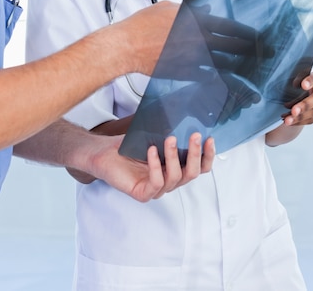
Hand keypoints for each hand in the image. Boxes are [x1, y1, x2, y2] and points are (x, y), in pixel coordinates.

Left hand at [69, 132, 214, 201]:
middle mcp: (168, 180)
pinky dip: (156, 165)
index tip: (209, 138)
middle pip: (191, 174)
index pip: (199, 168)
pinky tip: (152, 150)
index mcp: (175, 168)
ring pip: (175, 177)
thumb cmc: (128, 145)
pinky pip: (156, 182)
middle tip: (195, 136)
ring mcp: (156, 189)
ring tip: (170, 139)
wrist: (103, 152)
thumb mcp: (153, 135)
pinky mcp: (143, 193)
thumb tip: (187, 117)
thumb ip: (169, 132)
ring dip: (174, 156)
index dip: (207, 156)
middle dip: (196, 154)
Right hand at [153, 2, 271, 82]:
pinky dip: (219, 80)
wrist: (127, 46)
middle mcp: (200, 40)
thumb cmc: (143, 24)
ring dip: (239, 68)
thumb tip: (205, 8)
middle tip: (266, 54)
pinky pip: (208, 77)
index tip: (257, 37)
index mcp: (197, 21)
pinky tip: (228, 83)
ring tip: (253, 71)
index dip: (246, 33)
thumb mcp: (167, 8)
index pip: (230, 27)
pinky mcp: (185, 73)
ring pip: (224, 64)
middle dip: (251, 51)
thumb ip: (189, 9)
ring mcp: (194, 59)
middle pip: (233, 46)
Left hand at [282, 69, 312, 125]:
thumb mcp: (300, 75)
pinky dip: (300, 122)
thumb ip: (298, 78)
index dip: (311, 81)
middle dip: (305, 106)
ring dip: (300, 118)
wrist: (311, 89)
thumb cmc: (304, 80)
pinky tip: (290, 121)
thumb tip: (296, 85)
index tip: (303, 85)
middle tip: (294, 111)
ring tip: (287, 120)